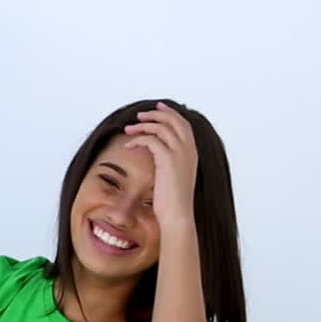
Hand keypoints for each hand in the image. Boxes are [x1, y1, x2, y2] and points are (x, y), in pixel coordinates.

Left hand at [124, 101, 198, 230]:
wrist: (177, 214)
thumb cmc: (173, 199)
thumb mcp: (173, 175)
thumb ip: (168, 160)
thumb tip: (155, 150)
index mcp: (192, 152)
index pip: (184, 124)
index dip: (170, 113)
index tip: (157, 107)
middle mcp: (189, 150)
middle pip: (174, 120)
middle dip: (156, 114)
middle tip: (139, 115)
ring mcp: (180, 154)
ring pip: (161, 127)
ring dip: (143, 125)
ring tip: (129, 129)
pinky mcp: (168, 160)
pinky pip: (151, 140)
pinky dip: (138, 139)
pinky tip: (129, 146)